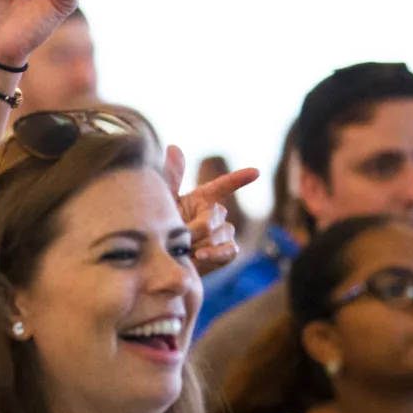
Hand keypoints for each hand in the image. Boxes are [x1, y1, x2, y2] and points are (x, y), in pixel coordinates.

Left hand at [165, 145, 257, 275]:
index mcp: (201, 199)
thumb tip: (173, 147)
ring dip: (201, 241)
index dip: (238, 179)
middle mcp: (215, 215)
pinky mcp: (225, 254)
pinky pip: (229, 250)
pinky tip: (199, 256)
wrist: (158, 266)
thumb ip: (170, 178)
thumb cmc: (157, 232)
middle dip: (197, 227)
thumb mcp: (162, 204)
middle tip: (179, 235)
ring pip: (222, 233)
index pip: (223, 185)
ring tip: (182, 249)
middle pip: (216, 216)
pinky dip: (215, 253)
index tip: (255, 172)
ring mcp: (222, 234)